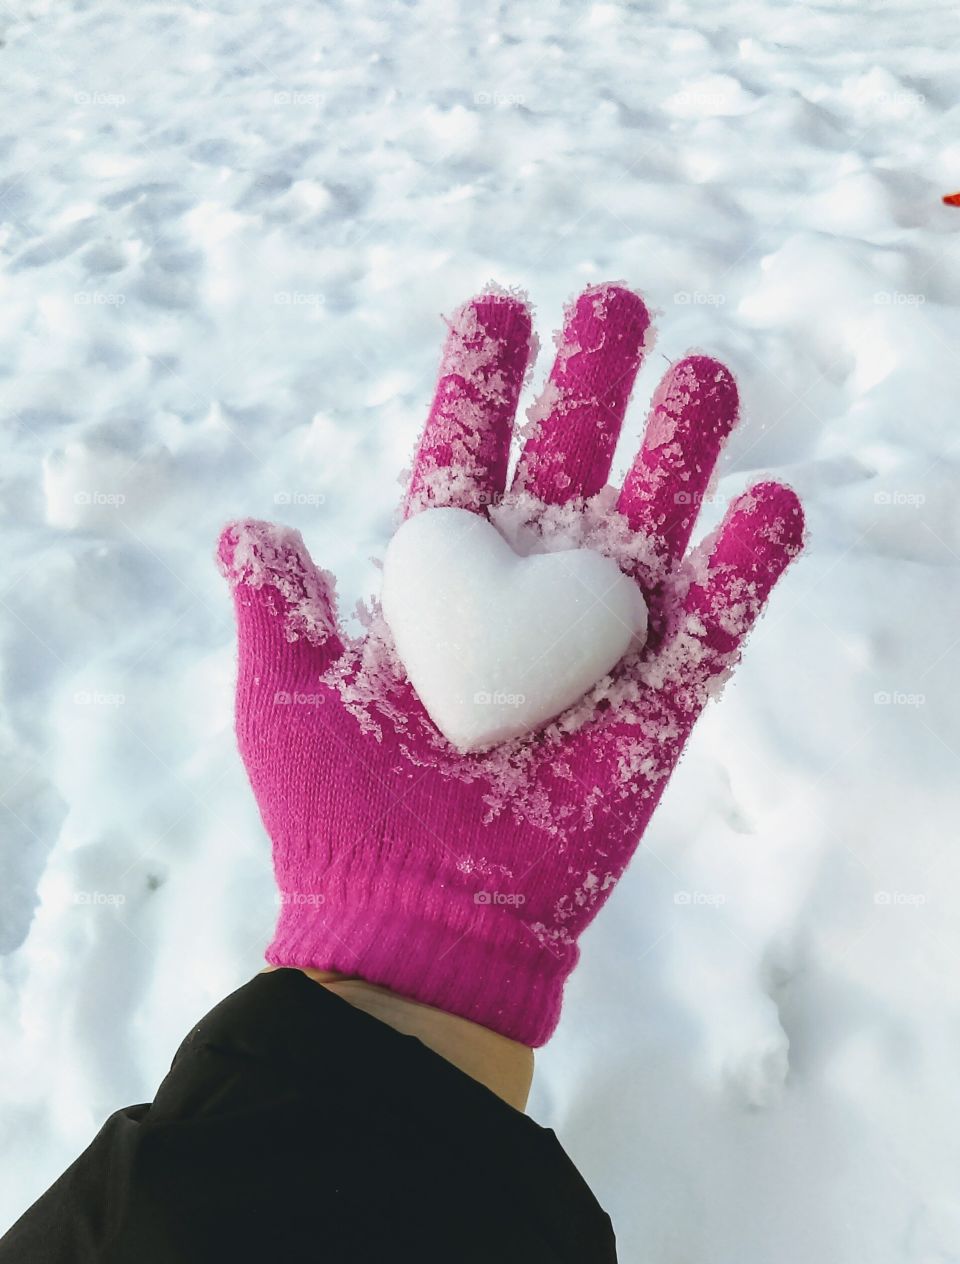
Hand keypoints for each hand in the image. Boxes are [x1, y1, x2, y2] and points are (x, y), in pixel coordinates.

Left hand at [217, 282, 802, 1045]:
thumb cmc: (339, 815)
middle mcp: (525, 600)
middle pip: (569, 470)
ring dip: (681, 452)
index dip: (486, 384)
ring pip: (651, 529)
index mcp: (441, 586)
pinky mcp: (657, 713)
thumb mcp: (285, 698)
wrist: (412, 923)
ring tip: (703, 375)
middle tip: (616, 306)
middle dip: (593, 389)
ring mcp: (597, 650)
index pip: (468, 459)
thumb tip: (247, 529)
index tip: (501, 307)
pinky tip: (770, 504)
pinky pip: (712, 631)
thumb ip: (277, 608)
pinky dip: (745, 572)